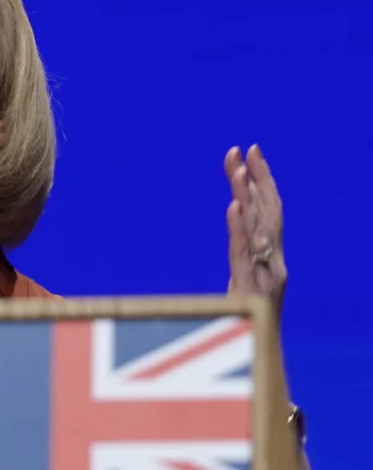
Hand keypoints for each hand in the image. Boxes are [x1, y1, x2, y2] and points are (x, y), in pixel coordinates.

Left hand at [224, 144, 287, 315]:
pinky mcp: (249, 289)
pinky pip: (242, 254)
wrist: (259, 358)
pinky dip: (239, 229)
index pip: (270, 209)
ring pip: (257, 228)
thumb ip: (245, 250)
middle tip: (246, 148)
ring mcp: (264, 274)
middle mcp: (274, 260)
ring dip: (247, 195)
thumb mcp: (246, 279)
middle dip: (257, 177)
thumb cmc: (249, 319)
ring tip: (237, 169)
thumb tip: (238, 217)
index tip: (249, 150)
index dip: (261, 178)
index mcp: (273, 256)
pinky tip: (232, 207)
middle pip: (269, 211)